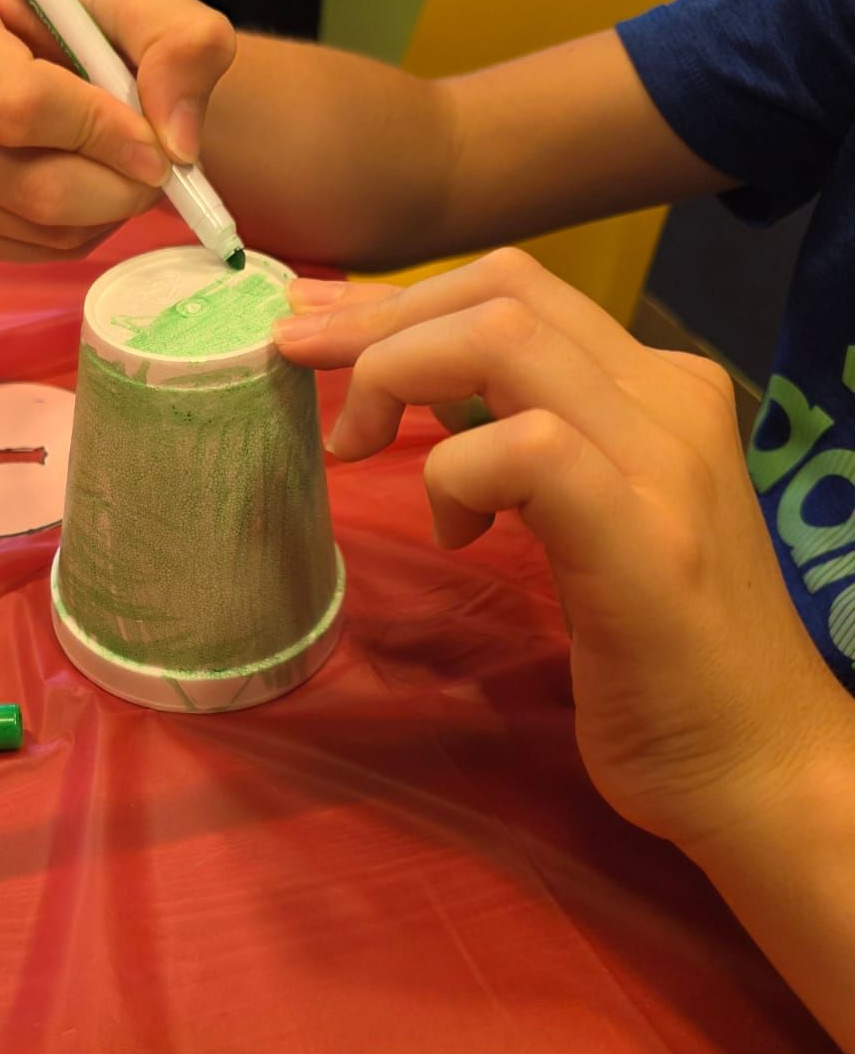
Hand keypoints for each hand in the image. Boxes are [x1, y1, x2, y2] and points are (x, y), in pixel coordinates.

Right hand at [0, 0, 234, 261]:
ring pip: (29, 227)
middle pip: (24, 184)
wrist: (58, 56)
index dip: (102, 135)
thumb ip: (182, 45)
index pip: (16, 106)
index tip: (158, 144)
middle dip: (113, 187)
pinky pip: (20, 251)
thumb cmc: (87, 19)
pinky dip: (73, 233)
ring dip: (100, 212)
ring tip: (120, 167)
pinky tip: (85, 188)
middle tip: (155, 169)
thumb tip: (175, 143)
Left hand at [273, 249, 854, 850]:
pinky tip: (453, 535)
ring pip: (506, 339)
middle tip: (296, 362)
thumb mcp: (586, 514)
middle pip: (503, 290)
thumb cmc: (657, 652)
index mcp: (655, 388)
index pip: (516, 291)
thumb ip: (527, 445)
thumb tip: (414, 394)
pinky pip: (527, 448)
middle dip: (375, 318)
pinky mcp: (643, 541)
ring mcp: (663, 464)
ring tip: (355, 446)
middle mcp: (668, 400)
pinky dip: (453, 474)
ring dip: (394, 374)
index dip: (399, 299)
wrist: (756, 763)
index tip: (314, 327)